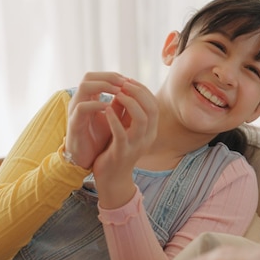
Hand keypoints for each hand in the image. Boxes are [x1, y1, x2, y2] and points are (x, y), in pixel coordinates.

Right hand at [65, 72, 126, 168]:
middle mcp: (79, 101)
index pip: (97, 76)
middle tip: (126, 83)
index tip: (130, 81)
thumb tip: (135, 92)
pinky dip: (97, 105)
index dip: (114, 76)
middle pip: (89, 76)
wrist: (86, 159)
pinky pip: (82, 108)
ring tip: (120, 92)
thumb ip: (120, 105)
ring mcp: (75, 111)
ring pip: (84, 86)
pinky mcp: (74, 123)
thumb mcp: (112, 118)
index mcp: (88, 98)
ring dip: (104, 86)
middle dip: (109, 77)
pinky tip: (110, 109)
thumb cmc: (98, 137)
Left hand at [92, 79, 158, 207]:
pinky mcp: (122, 152)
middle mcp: (147, 137)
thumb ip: (127, 113)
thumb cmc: (117, 151)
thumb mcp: (126, 129)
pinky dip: (114, 119)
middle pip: (152, 109)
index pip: (154, 105)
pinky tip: (106, 110)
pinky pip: (121, 133)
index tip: (129, 81)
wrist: (111, 178)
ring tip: (117, 94)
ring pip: (142, 119)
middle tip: (124, 83)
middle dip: (138, 93)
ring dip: (130, 103)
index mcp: (150, 131)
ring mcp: (136, 145)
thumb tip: (124, 89)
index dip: (143, 90)